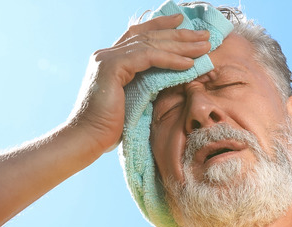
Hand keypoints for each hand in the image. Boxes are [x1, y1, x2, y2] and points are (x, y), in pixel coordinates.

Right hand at [68, 14, 210, 153]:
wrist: (88, 138)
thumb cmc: (108, 128)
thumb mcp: (132, 99)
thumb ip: (144, 83)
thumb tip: (169, 78)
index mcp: (110, 60)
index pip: (138, 35)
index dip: (161, 26)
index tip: (182, 22)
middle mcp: (106, 54)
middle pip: (148, 36)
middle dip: (178, 34)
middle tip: (204, 35)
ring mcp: (107, 58)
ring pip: (150, 44)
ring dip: (180, 45)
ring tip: (203, 48)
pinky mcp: (112, 66)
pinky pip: (147, 57)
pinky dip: (170, 59)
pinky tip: (188, 64)